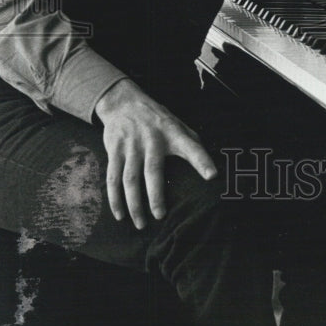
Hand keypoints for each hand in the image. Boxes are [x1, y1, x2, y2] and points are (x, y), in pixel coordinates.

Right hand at [95, 79, 216, 229]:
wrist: (124, 102)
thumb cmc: (157, 119)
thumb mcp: (177, 124)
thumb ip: (192, 142)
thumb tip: (210, 166)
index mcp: (172, 133)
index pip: (191, 147)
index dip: (202, 161)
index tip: (212, 176)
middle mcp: (151, 139)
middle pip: (153, 171)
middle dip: (156, 196)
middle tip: (160, 216)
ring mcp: (131, 145)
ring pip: (130, 179)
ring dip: (134, 204)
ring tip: (141, 223)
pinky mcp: (115, 150)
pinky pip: (113, 178)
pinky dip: (115, 198)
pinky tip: (120, 214)